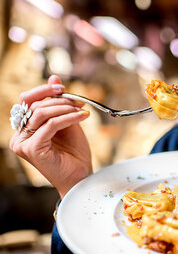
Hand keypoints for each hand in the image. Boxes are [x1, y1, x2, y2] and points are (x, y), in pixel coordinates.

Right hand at [9, 75, 91, 198]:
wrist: (81, 176)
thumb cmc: (74, 152)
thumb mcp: (67, 121)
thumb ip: (59, 102)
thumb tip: (54, 77)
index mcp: (25, 129)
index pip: (27, 101)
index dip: (44, 90)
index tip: (62, 87)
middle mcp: (19, 136)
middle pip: (34, 106)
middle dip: (59, 100)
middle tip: (79, 101)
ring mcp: (23, 143)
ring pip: (41, 113)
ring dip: (65, 108)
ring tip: (82, 110)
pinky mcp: (32, 149)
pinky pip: (50, 125)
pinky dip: (68, 118)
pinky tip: (82, 117)